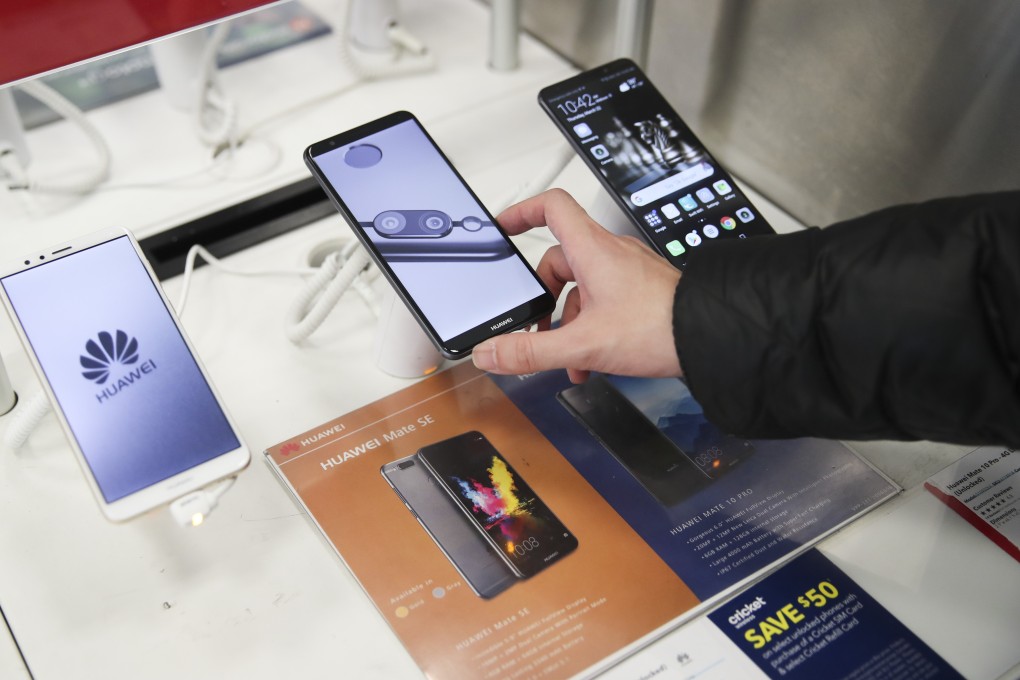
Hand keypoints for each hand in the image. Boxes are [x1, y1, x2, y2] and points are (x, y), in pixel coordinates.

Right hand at [472, 189, 682, 382]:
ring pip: (582, 287)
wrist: (711, 336)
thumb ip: (531, 351)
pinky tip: (592, 360)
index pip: (551, 207)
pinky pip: (604, 301)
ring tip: (569, 358)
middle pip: (559, 261)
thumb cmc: (660, 327)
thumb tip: (490, 353)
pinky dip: (591, 327)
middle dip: (545, 299)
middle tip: (537, 328)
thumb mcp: (583, 344)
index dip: (522, 211)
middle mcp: (611, 253)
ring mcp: (628, 271)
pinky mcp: (642, 291)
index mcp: (593, 250)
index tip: (503, 227)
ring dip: (568, 322)